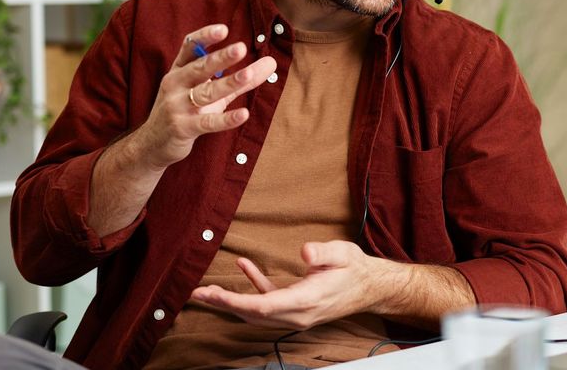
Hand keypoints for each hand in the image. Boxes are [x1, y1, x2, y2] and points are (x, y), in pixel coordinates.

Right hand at [134, 24, 276, 168]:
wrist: (153, 144)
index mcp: (179, 70)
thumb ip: (240, 79)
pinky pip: (207, 122)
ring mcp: (176, 106)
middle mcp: (174, 84)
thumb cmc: (186, 111)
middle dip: (220, 58)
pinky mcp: (182, 128)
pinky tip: (243, 114)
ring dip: (227, 83)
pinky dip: (225, 119)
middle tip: (241, 48)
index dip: (204, 37)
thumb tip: (272, 62)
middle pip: (199, 68)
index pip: (189, 47)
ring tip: (247, 75)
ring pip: (205, 93)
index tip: (223, 29)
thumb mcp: (211, 92)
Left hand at [191, 241, 396, 329]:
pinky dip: (253, 287)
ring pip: (256, 312)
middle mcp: (297, 314)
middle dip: (223, 304)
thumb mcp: (343, 254)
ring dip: (231, 301)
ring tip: (207, 291)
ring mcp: (295, 314)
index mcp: (306, 301)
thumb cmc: (355, 269)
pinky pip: (268, 301)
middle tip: (196, 293)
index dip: (235, 300)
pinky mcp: (296, 307)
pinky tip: (244, 266)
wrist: (370, 287)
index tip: (212, 293)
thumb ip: (323, 253)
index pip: (262, 306)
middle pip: (252, 314)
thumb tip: (305, 252)